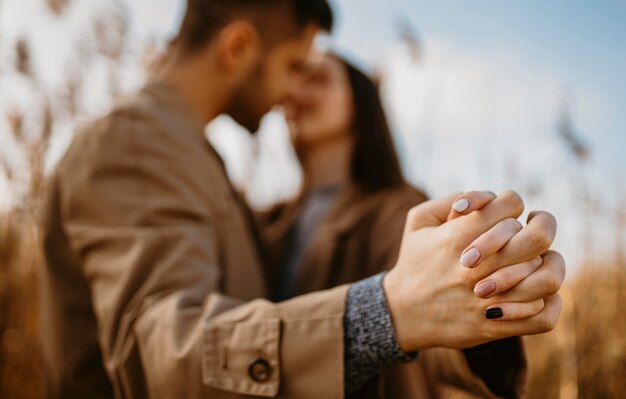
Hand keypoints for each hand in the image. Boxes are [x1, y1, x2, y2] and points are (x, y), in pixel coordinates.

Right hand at [385, 191, 562, 350]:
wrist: (402, 312)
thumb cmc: (414, 261)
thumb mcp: (418, 221)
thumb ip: (450, 199)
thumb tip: (485, 198)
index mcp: (457, 237)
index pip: (510, 204)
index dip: (513, 203)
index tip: (508, 212)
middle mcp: (477, 267)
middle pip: (537, 238)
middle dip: (543, 225)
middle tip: (537, 226)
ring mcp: (489, 299)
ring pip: (547, 277)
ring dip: (550, 264)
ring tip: (541, 260)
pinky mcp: (496, 326)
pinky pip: (544, 316)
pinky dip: (550, 303)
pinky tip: (539, 293)